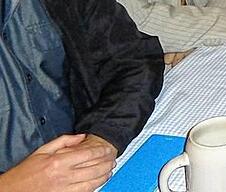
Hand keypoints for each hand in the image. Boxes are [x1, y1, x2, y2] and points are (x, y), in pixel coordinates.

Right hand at [0, 134, 115, 191]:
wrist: (13, 191)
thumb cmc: (26, 172)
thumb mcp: (42, 150)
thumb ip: (63, 141)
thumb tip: (81, 137)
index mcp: (59, 162)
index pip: (88, 154)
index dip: (102, 151)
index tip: (108, 149)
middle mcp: (64, 176)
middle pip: (95, 168)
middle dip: (107, 162)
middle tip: (113, 158)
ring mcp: (65, 189)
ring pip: (93, 182)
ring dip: (105, 175)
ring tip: (110, 170)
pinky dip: (95, 186)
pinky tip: (99, 181)